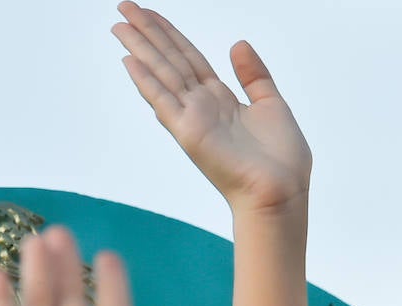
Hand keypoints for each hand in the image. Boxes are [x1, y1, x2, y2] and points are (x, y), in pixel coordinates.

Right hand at [113, 2, 311, 213]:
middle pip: (170, 60)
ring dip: (140, 49)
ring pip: (163, 74)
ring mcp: (194, 118)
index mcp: (222, 99)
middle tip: (124, 6)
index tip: (149, 13)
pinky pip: (164, 101)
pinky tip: (130, 61)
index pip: (190, 58)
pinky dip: (147, 82)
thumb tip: (238, 44)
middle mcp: (203, 106)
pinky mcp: (189, 132)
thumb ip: (254, 75)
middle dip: (148, 33)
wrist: (282, 190)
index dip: (170, 34)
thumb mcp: (273, 104)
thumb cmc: (283, 158)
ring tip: (119, 24)